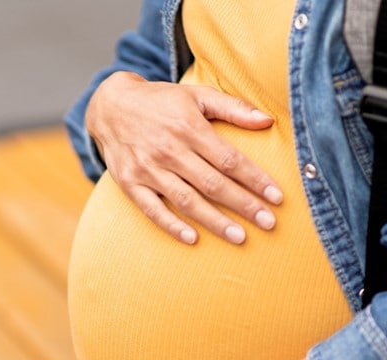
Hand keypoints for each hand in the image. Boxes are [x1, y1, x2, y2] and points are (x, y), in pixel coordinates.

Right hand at [85, 71, 283, 244]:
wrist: (110, 106)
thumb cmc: (161, 102)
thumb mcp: (196, 95)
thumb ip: (232, 108)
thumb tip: (268, 121)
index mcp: (188, 127)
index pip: (229, 159)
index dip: (255, 179)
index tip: (277, 197)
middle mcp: (169, 150)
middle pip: (212, 183)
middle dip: (243, 205)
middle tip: (269, 223)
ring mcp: (147, 169)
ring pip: (187, 200)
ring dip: (215, 221)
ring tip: (240, 237)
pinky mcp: (130, 184)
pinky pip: (152, 209)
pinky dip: (172, 225)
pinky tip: (193, 238)